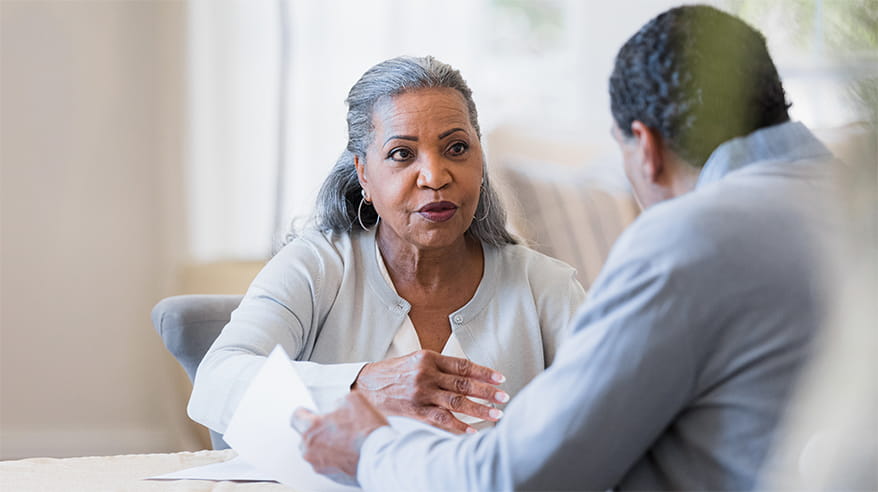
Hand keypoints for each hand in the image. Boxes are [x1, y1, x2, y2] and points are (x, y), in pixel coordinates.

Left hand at [291, 392, 387, 484]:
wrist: (380, 456)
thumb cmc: (366, 431)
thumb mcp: (352, 399)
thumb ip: (337, 401)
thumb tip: (335, 407)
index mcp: (311, 428)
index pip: (295, 417)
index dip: (304, 412)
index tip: (310, 412)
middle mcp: (310, 449)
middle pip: (305, 436)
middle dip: (318, 430)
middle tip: (336, 425)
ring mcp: (319, 465)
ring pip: (316, 451)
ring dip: (326, 444)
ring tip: (346, 439)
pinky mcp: (330, 476)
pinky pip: (327, 463)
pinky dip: (335, 457)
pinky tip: (350, 450)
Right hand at [351, 349, 507, 433]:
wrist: (365, 386)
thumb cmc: (392, 373)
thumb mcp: (415, 361)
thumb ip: (439, 366)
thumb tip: (467, 374)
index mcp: (428, 358)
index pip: (463, 365)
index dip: (483, 372)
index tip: (499, 378)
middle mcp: (426, 374)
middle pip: (464, 383)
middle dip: (487, 391)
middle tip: (503, 396)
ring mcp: (421, 393)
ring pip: (457, 402)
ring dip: (479, 409)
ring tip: (495, 414)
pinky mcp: (416, 411)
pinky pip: (442, 420)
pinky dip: (458, 426)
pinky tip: (472, 430)